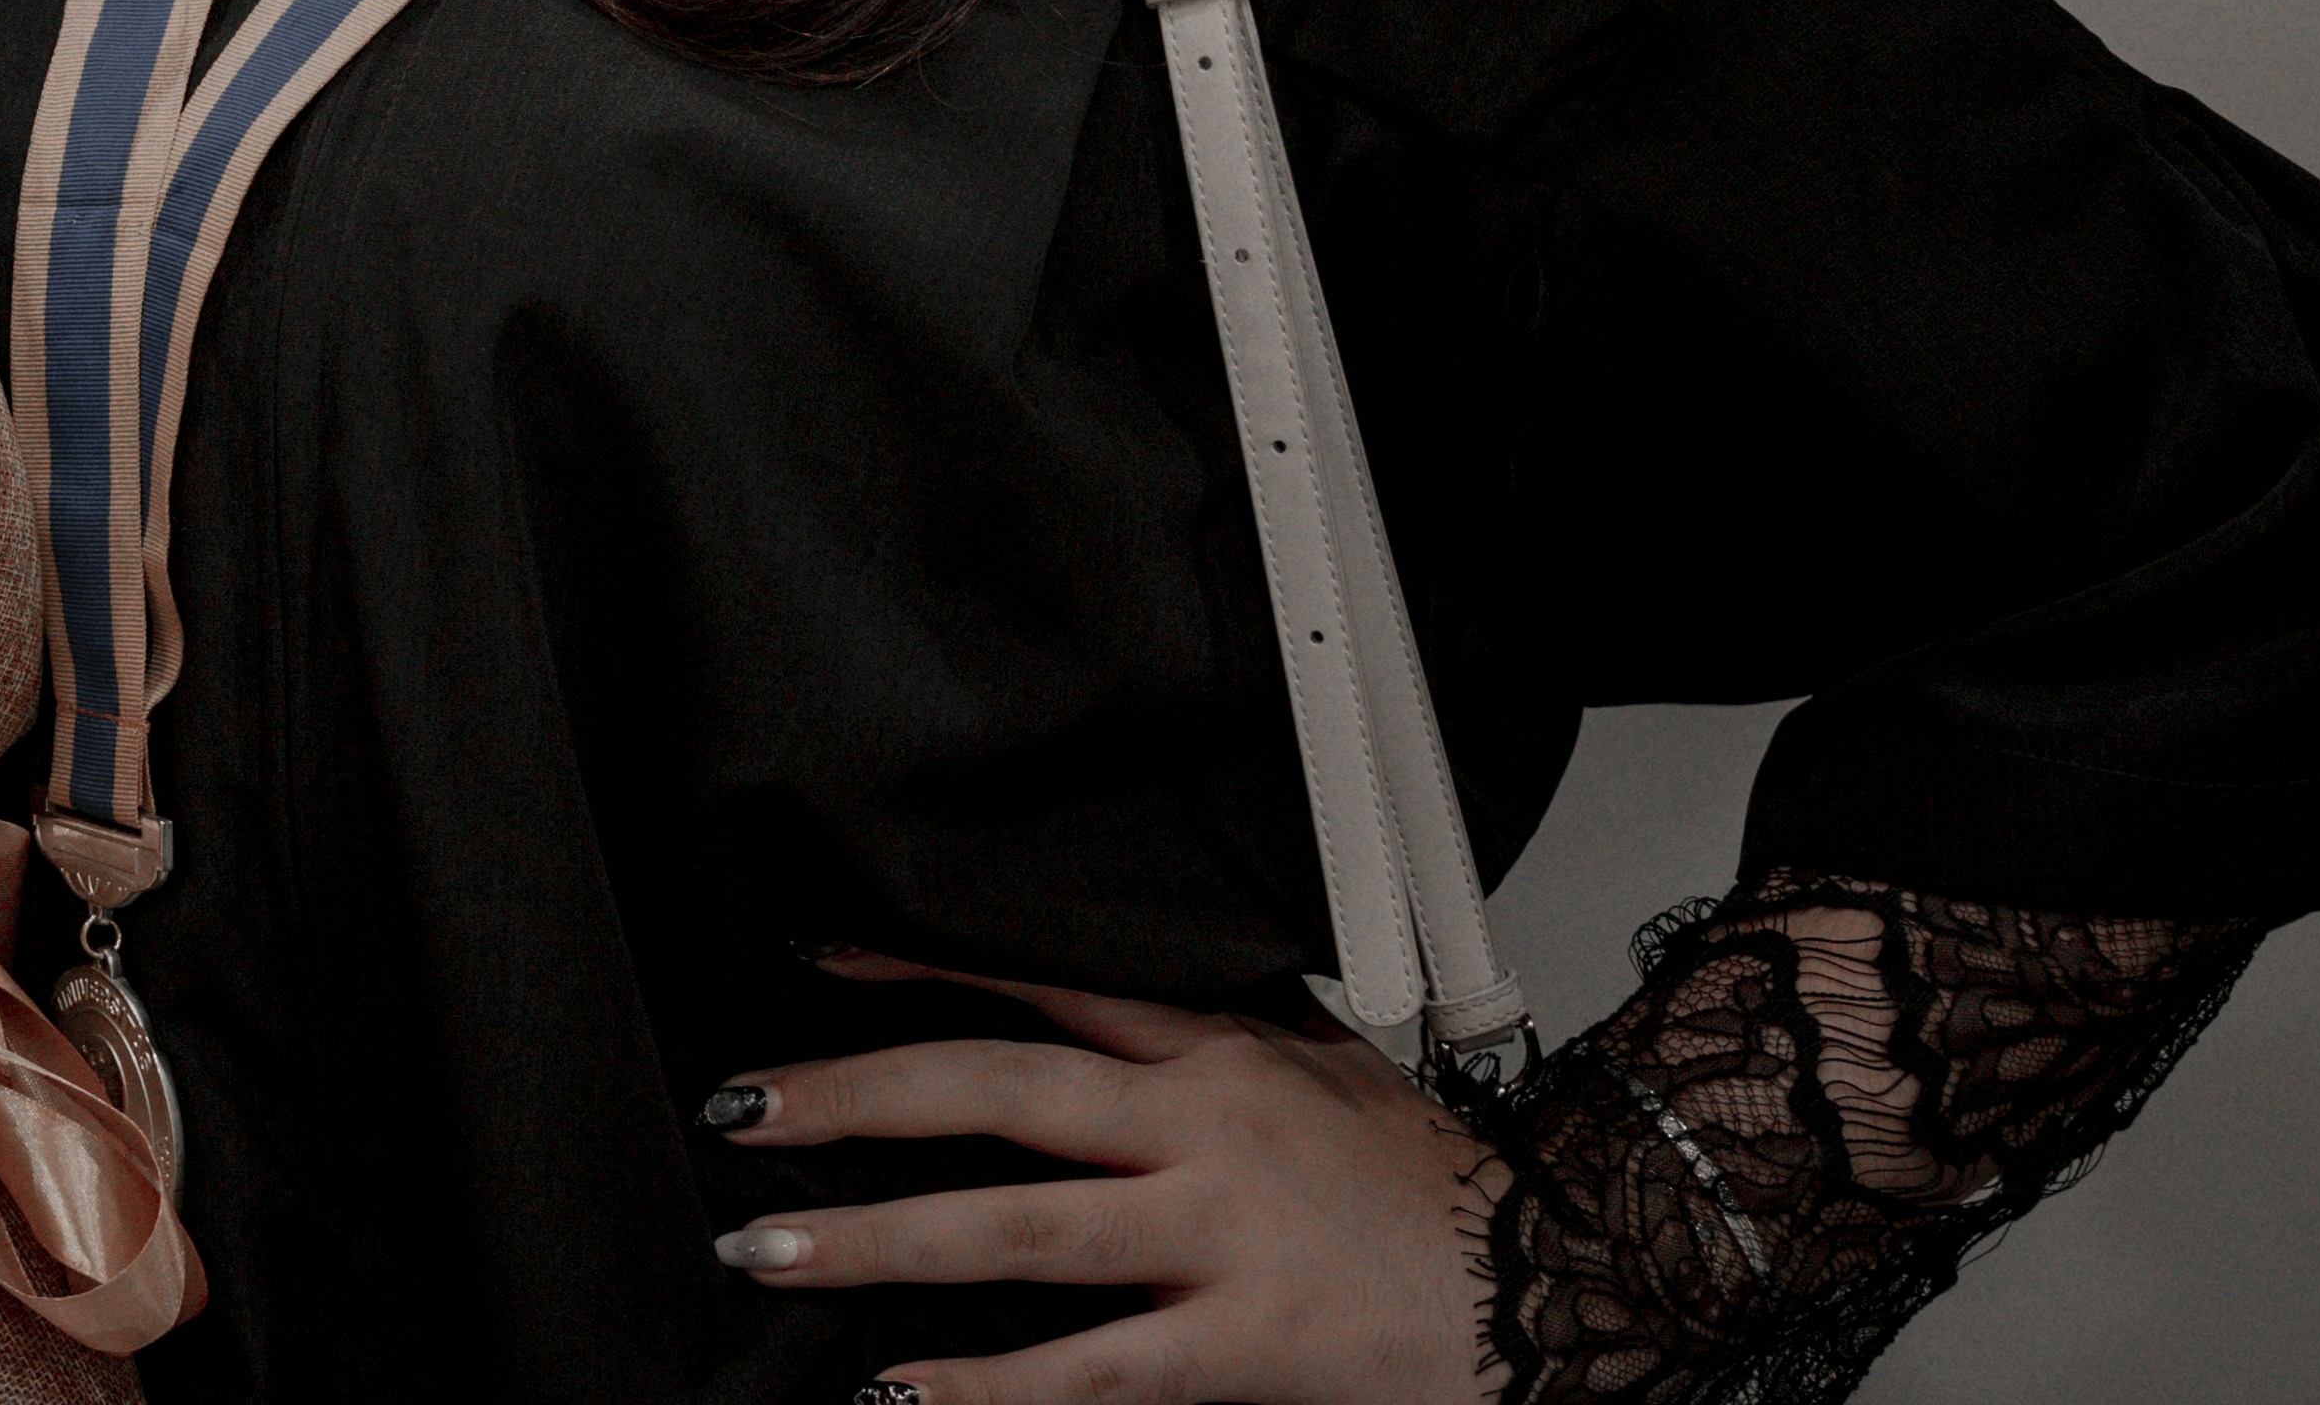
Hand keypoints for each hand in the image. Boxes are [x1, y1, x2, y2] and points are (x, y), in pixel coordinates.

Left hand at [703, 952, 1499, 1404]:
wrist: (1578, 1271)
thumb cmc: (1440, 1184)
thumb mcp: (1325, 1066)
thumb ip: (1214, 1033)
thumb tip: (1105, 993)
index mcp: (1215, 1049)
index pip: (1037, 981)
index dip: (915, 966)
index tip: (809, 958)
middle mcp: (1202, 1126)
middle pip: (996, 1087)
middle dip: (852, 1096)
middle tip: (741, 1108)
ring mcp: (1220, 1234)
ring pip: (1018, 1226)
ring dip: (879, 1237)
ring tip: (770, 1250)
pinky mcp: (1249, 1342)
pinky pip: (1091, 1370)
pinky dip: (985, 1388)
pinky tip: (898, 1396)